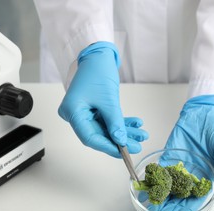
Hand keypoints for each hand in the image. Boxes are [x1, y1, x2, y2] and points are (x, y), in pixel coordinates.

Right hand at [58, 42, 147, 156]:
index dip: (107, 147)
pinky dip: (121, 123)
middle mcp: (76, 114)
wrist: (98, 55)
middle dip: (120, 141)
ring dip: (124, 132)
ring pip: (106, 129)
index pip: (90, 137)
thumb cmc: (97, 71)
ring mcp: (85, 112)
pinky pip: (108, 121)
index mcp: (72, 112)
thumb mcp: (108, 99)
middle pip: (99, 135)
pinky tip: (136, 124)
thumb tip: (122, 141)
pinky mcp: (94, 109)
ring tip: (141, 135)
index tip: (124, 152)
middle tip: (137, 146)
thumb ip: (115, 122)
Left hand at [146, 95, 213, 210]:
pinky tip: (144, 190)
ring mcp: (179, 168)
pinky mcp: (169, 157)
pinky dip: (152, 181)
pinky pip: (159, 172)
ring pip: (167, 189)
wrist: (205, 112)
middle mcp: (191, 177)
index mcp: (206, 179)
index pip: (194, 201)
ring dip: (158, 200)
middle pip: (178, 199)